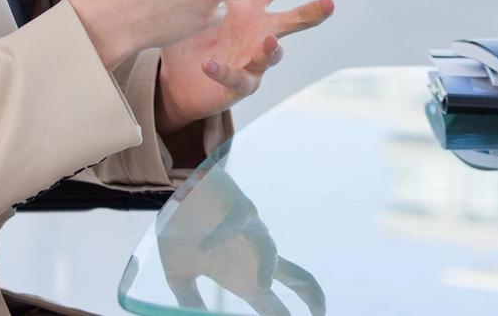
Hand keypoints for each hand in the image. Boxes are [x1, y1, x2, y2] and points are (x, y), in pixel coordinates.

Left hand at [156, 0, 333, 133]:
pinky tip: (208, 64)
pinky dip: (224, 70)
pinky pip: (236, 77)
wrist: (177, 78)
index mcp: (252, 5)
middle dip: (314, 10)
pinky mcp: (238, 84)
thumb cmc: (187, 33)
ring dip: (274, 48)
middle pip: (294, 18)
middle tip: (329, 2)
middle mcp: (260, 30)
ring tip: (270, 40)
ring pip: (274, 54)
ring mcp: (253, 58)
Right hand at [156, 164, 324, 315]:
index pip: (271, 303)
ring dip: (267, 266)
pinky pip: (234, 222)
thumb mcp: (181, 274)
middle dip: (308, 294)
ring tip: (263, 287)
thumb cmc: (184, 232)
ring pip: (268, 248)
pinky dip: (220, 237)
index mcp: (243, 275)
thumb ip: (190, 298)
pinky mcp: (237, 206)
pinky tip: (205, 250)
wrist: (176, 193)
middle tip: (320, 314)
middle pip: (292, 275)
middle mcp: (254, 255)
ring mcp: (249, 230)